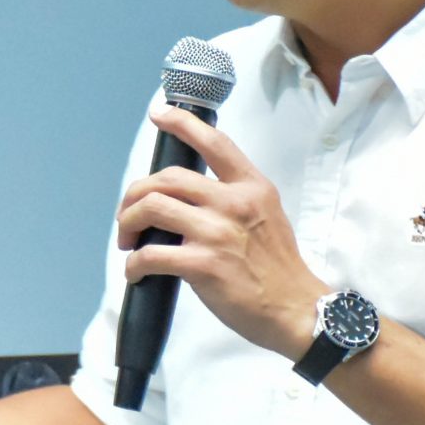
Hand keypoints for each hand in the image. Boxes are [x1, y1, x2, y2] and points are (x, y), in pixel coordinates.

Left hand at [116, 106, 326, 358]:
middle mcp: (234, 203)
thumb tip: (190, 197)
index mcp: (251, 187)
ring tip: (128, 242)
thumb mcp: (268, 215)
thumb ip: (235, 198)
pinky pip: (150, 254)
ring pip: (152, 208)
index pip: (214, 142)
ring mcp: (217, 233)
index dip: (181, 122)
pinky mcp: (203, 265)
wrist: (296, 310)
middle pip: (166, 177)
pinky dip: (134, 264)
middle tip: (128, 217)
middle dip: (135, 195)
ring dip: (128, 224)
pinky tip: (136, 273)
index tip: (158, 114)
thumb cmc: (278, 268)